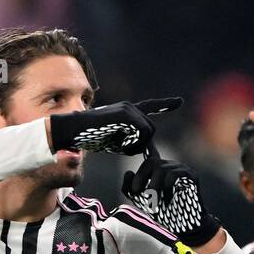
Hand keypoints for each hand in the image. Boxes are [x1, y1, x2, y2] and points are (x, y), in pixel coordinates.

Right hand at [48, 98, 181, 155]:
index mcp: (128, 112)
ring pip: (148, 132)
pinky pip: (141, 132)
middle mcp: (130, 107)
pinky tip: (116, 140)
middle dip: (142, 144)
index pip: (150, 107)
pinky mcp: (126, 113)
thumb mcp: (116, 142)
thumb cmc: (91, 138)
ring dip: (135, 144)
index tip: (180, 101)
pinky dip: (131, 143)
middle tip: (122, 148)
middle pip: (151, 130)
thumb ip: (132, 143)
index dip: (164, 105)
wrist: (73, 130)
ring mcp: (128, 109)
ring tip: (115, 143)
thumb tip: (149, 151)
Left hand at [121, 148, 221, 247]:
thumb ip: (130, 189)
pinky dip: (167, 189)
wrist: (184, 226)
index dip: (146, 143)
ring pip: (162, 168)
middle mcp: (170, 166)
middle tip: (137, 194)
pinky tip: (167, 200)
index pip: (151, 153)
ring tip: (154, 202)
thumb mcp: (141, 201)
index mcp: (159, 170)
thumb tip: (129, 173)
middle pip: (152, 161)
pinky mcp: (191, 175)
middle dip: (141, 178)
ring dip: (154, 187)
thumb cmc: (164, 213)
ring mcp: (181, 169)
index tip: (143, 139)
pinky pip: (174, 175)